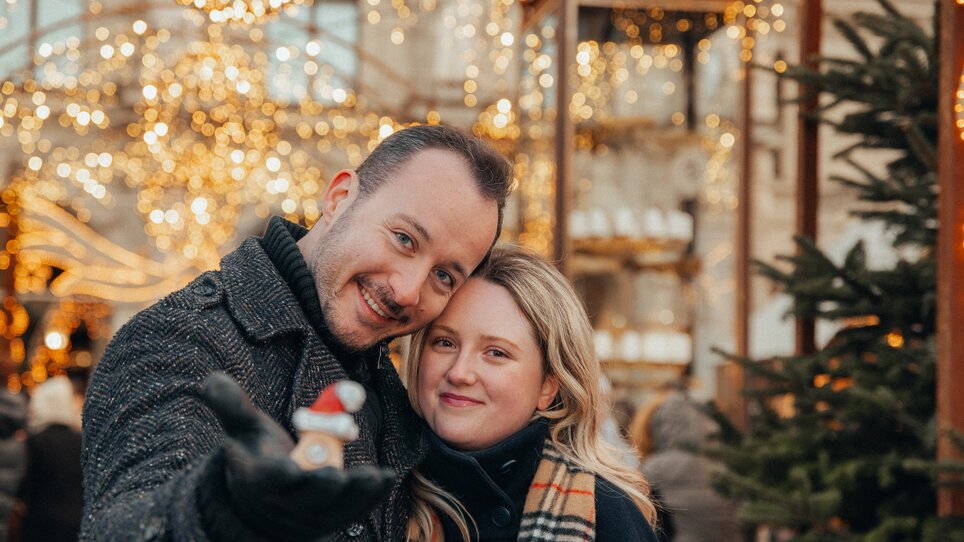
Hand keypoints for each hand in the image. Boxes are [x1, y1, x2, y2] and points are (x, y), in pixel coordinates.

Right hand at [202, 373, 394, 539]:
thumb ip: (232, 405)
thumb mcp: (242, 430)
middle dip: (321, 485)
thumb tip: (212, 378)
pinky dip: (369, 498)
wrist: (262, 502)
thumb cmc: (257, 456)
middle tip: (337, 475)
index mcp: (258, 478)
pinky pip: (351, 511)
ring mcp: (308, 516)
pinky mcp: (330, 519)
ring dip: (353, 494)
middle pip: (305, 496)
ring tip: (373, 476)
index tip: (289, 468)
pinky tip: (386, 478)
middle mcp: (284, 502)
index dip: (279, 475)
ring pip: (332, 508)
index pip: (268, 478)